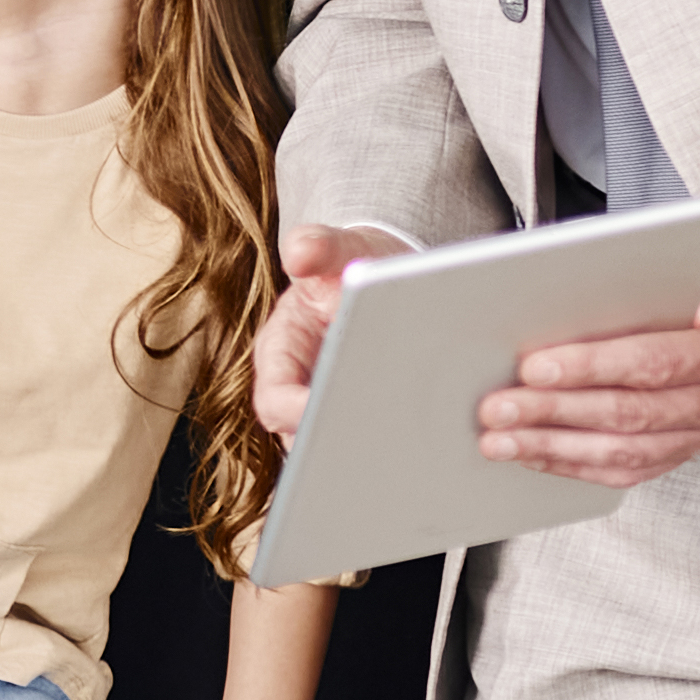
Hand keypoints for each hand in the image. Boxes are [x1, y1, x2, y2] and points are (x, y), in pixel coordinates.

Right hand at [247, 225, 386, 445]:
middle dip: (335, 443)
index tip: (329, 411)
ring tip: (403, 450)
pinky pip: (367, 445)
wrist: (381, 277)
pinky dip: (390, 449)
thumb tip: (299, 252)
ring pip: (336, 448)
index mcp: (280, 352)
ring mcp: (327, 407)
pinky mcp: (359, 418)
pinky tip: (425, 447)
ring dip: (364, 453)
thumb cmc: (353, 264)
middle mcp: (297, 388)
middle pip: (303, 436)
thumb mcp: (339, 249)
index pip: (274, 397)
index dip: (294, 411)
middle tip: (375, 441)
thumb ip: (320, 246)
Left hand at [472, 205, 699, 487]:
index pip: (656, 364)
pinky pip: (636, 467)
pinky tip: (539, 455)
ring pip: (629, 453)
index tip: (532, 366)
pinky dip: (581, 465)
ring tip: (499, 440)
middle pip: (632, 416)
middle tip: (495, 408)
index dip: (592, 368)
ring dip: (557, 449)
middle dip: (554, 413)